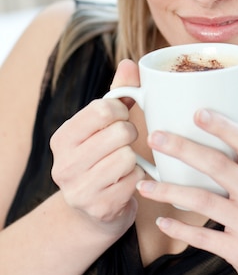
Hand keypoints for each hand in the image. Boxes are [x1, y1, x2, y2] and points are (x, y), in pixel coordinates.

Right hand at [50, 59, 145, 238]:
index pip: (102, 109)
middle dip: (131, 134)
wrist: (94, 211)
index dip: (121, 110)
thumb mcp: (103, 125)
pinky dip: (138, 179)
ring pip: (128, 157)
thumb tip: (129, 63)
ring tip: (126, 162)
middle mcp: (63, 165)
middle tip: (125, 142)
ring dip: (135, 159)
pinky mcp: (99, 209)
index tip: (122, 118)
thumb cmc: (102, 157)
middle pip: (120, 132)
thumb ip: (118, 92)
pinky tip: (127, 181)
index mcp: (62, 138)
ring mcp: (79, 190)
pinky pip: (135, 180)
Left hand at [136, 110, 237, 274]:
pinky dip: (180, 230)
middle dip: (184, 149)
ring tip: (143, 186)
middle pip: (220, 166)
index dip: (223, 126)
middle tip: (155, 137)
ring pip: (205, 202)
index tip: (197, 111)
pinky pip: (204, 238)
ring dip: (170, 192)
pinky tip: (161, 222)